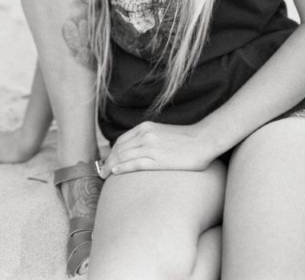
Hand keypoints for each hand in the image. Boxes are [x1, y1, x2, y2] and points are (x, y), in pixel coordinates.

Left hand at [97, 120, 217, 176]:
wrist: (202, 140)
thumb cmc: (186, 139)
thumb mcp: (162, 133)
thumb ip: (149, 138)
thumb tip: (138, 149)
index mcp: (146, 128)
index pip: (121, 141)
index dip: (111, 152)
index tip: (107, 162)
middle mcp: (145, 135)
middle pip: (119, 149)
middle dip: (108, 161)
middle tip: (102, 172)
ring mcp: (150, 147)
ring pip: (123, 156)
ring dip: (111, 166)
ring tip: (105, 175)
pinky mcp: (157, 159)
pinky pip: (134, 164)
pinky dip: (122, 168)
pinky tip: (115, 172)